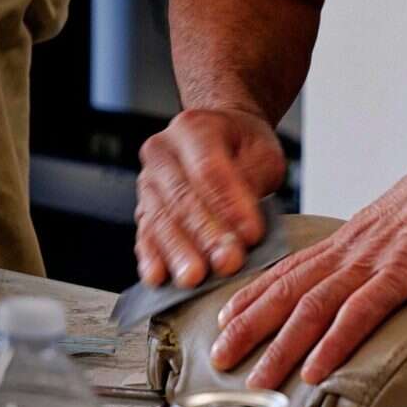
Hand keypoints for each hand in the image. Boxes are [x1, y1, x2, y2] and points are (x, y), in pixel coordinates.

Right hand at [135, 107, 285, 287]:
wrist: (222, 136)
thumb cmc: (244, 147)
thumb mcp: (263, 156)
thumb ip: (252, 185)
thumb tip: (244, 228)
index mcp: (195, 128)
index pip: (209, 169)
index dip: (230, 204)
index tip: (252, 234)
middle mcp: (163, 151)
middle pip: (182, 197)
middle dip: (206, 235)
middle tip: (226, 263)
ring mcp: (148, 180)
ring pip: (160, 219)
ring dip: (178, 252)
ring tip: (194, 278)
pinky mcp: (143, 207)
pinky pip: (144, 233)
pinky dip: (152, 257)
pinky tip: (158, 277)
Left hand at [211, 87, 406, 387]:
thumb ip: (399, 256)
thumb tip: (401, 280)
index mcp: (357, 235)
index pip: (294, 268)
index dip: (256, 295)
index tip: (227, 319)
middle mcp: (357, 244)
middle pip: (290, 288)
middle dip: (250, 325)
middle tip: (219, 357)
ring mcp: (380, 254)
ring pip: (315, 304)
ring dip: (282, 345)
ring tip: (258, 377)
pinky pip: (364, 308)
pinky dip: (336, 341)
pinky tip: (317, 368)